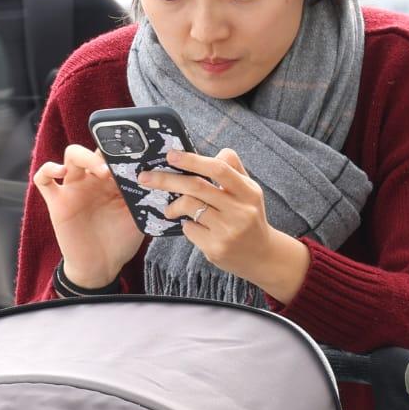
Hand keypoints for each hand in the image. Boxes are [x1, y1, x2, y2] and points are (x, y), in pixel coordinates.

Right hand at [32, 144, 143, 288]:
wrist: (101, 266)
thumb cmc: (120, 241)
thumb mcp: (137, 217)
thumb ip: (142, 197)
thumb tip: (155, 177)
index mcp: (113, 182)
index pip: (116, 155)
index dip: (124, 150)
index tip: (137, 152)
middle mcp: (93, 180)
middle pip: (95, 149)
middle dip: (107, 152)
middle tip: (120, 166)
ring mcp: (74, 189)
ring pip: (72, 156)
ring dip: (85, 156)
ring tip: (100, 170)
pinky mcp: (57, 202)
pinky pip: (43, 179)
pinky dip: (47, 170)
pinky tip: (59, 171)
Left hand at [140, 149, 309, 303]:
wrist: (262, 256)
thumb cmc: (249, 217)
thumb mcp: (249, 191)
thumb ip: (232, 169)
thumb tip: (204, 154)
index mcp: (248, 192)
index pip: (219, 169)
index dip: (193, 160)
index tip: (171, 156)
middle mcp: (240, 210)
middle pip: (197, 187)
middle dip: (167, 180)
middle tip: (145, 177)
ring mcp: (228, 231)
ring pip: (190, 207)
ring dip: (174, 206)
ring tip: (169, 209)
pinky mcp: (216, 249)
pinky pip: (190, 229)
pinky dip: (186, 224)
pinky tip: (194, 227)